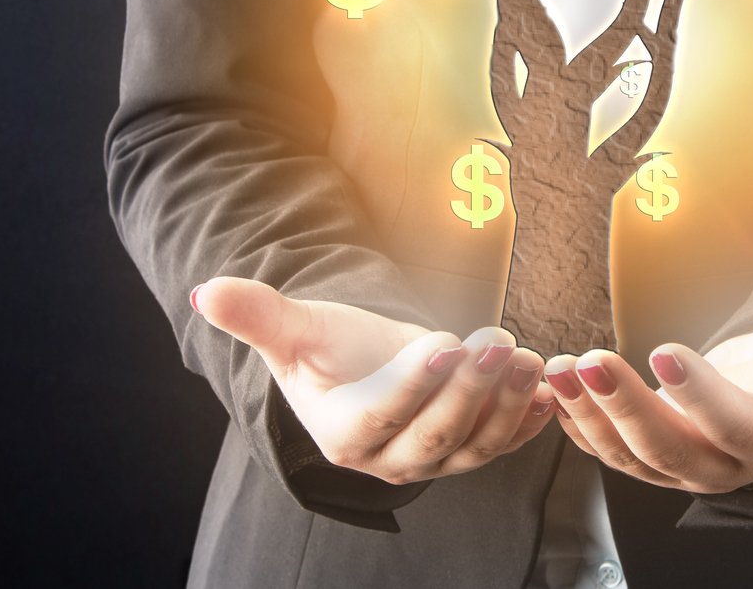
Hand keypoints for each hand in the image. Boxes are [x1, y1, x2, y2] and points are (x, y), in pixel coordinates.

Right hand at [192, 277, 558, 484]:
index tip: (444, 339)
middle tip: (500, 341)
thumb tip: (204, 292)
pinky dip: (528, 422)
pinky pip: (502, 443)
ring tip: (530, 357)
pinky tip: (548, 391)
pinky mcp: (467, 450)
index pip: (380, 415)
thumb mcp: (293, 327)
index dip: (413, 382)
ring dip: (508, 404)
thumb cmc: (326, 346)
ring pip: (474, 444)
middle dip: (472, 390)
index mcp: (340, 433)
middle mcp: (387, 461)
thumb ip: (255, 314)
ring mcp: (432, 460)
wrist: (359, 364)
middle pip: (435, 435)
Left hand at [542, 311, 752, 493]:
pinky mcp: (650, 457)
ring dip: (588, 413)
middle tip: (590, 359)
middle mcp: (721, 465)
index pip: (730, 421)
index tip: (665, 349)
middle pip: (667, 446)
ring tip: (561, 367)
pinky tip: (552, 388)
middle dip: (624, 404)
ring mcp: (681, 466)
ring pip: (627, 453)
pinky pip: (606, 449)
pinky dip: (574, 421)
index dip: (698, 392)